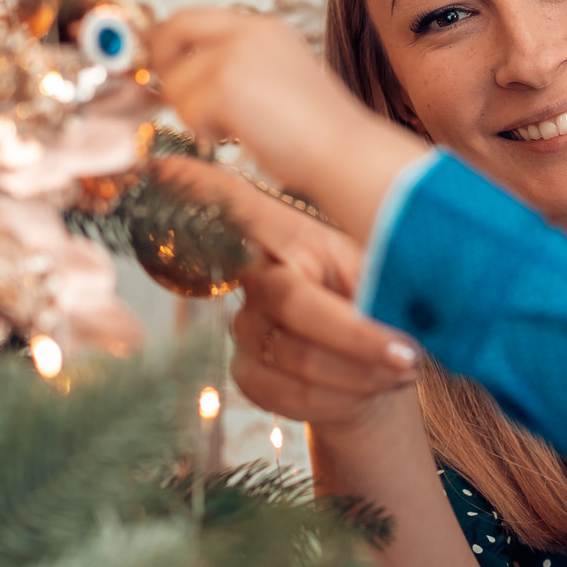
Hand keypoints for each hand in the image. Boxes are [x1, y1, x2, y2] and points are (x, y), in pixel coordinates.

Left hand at [147, 9, 428, 235]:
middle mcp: (247, 31)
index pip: (194, 16)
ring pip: (174, 81)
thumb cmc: (318, 132)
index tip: (165, 67)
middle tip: (173, 97)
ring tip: (229, 128)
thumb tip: (184, 77)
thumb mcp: (276, 79)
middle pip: (173, 29)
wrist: (344, 152)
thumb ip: (233, 66)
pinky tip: (234, 136)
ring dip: (191, 113)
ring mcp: (234, 54)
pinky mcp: (224, 84)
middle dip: (163, 65)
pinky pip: (186, 110)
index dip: (170, 42)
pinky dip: (202, 131)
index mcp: (263, 28)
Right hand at [150, 159, 419, 431]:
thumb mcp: (396, 276)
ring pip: (295, 357)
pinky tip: (368, 389)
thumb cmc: (392, 305)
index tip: (158, 167)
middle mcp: (259, 275)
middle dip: (356, 336)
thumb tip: (387, 294)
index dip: (197, 188)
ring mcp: (246, 325)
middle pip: (291, 302)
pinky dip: (339, 399)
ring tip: (402, 368)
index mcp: (294, 237)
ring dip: (359, 372)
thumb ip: (378, 275)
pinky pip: (288, 394)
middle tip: (407, 353)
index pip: (237, 208)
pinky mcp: (246, 372)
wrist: (388, 367)